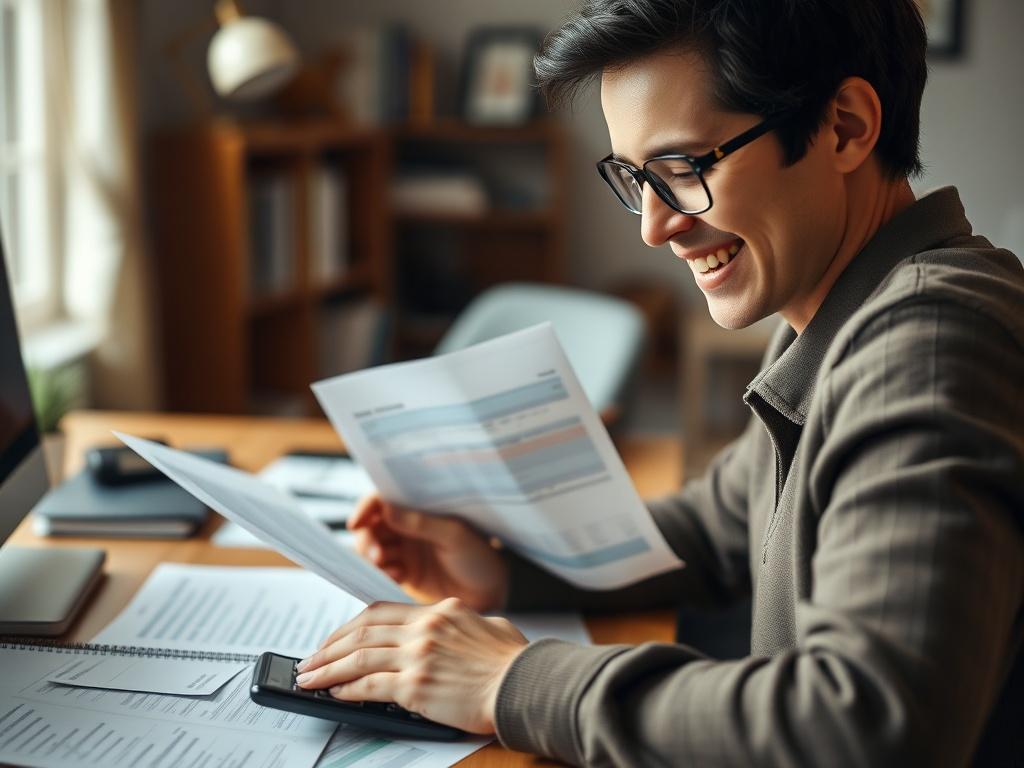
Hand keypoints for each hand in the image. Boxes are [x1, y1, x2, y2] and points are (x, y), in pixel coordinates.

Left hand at [294, 598, 528, 733]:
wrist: (526, 686)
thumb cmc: (515, 663)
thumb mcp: (489, 628)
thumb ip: (464, 625)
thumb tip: (454, 630)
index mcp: (439, 611)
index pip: (380, 613)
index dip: (350, 627)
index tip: (335, 639)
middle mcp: (425, 628)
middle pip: (362, 632)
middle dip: (329, 648)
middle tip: (310, 660)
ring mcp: (419, 655)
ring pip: (358, 657)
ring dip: (328, 669)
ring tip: (309, 679)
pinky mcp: (417, 685)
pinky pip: (369, 686)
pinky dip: (347, 689)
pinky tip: (335, 693)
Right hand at [348, 494, 508, 611]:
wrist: (493, 593)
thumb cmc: (480, 557)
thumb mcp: (454, 536)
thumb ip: (421, 524)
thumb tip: (387, 509)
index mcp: (419, 509)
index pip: (382, 501)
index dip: (365, 509)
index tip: (356, 523)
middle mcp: (407, 526)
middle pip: (370, 526)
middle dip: (368, 540)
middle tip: (378, 555)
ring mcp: (404, 550)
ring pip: (371, 549)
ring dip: (374, 558)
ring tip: (393, 569)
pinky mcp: (404, 573)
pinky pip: (380, 570)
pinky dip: (382, 573)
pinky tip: (398, 577)